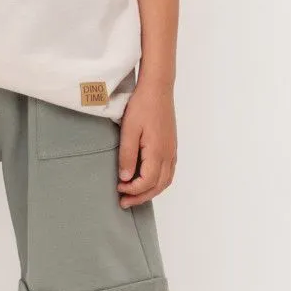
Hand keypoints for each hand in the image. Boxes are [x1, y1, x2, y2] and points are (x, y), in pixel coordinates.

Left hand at [116, 80, 176, 207]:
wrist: (158, 89)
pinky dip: (158, 182)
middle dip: (141, 197)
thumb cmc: (142, 106)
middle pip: (158, 186)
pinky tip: (146, 180)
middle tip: (124, 202)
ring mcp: (172, 151)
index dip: (133, 190)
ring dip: (150, 191)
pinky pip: (168, 172)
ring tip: (134, 195)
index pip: (147, 181)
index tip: (118, 188)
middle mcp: (168, 154)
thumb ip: (127, 155)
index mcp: (158, 152)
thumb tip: (125, 178)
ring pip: (166, 181)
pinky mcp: (171, 146)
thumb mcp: (129, 130)